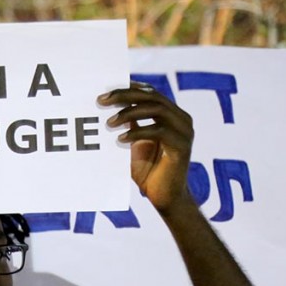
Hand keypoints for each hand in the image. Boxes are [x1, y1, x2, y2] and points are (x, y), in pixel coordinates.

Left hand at [98, 82, 194, 213]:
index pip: (150, 92)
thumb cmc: (147, 171)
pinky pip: (158, 132)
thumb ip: (128, 125)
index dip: (129, 88)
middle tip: (101, 101)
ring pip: (156, 109)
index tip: (105, 90)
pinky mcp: (182, 147)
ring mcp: (184, 131)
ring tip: (109, 123)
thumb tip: (106, 108)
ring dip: (129, 113)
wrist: (164, 197)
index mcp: (170, 115)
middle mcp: (180, 119)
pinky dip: (137, 133)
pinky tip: (120, 140)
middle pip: (152, 96)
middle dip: (124, 96)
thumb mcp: (134, 143)